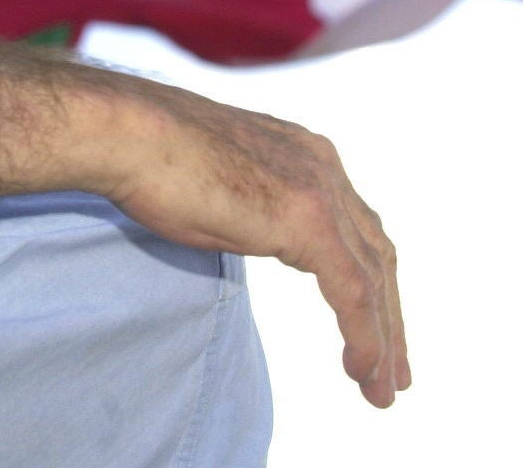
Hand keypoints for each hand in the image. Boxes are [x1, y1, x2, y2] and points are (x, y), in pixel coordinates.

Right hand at [70, 62, 407, 408]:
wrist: (128, 132)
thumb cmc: (150, 158)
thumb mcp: (221, 188)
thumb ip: (254, 211)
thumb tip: (255, 233)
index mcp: (306, 154)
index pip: (355, 228)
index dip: (369, 281)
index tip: (370, 324)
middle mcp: (325, 167)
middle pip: (377, 254)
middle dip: (388, 317)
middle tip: (394, 370)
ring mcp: (321, 191)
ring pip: (374, 280)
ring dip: (383, 340)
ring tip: (381, 390)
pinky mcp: (309, 219)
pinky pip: (353, 292)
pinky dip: (364, 337)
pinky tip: (362, 371)